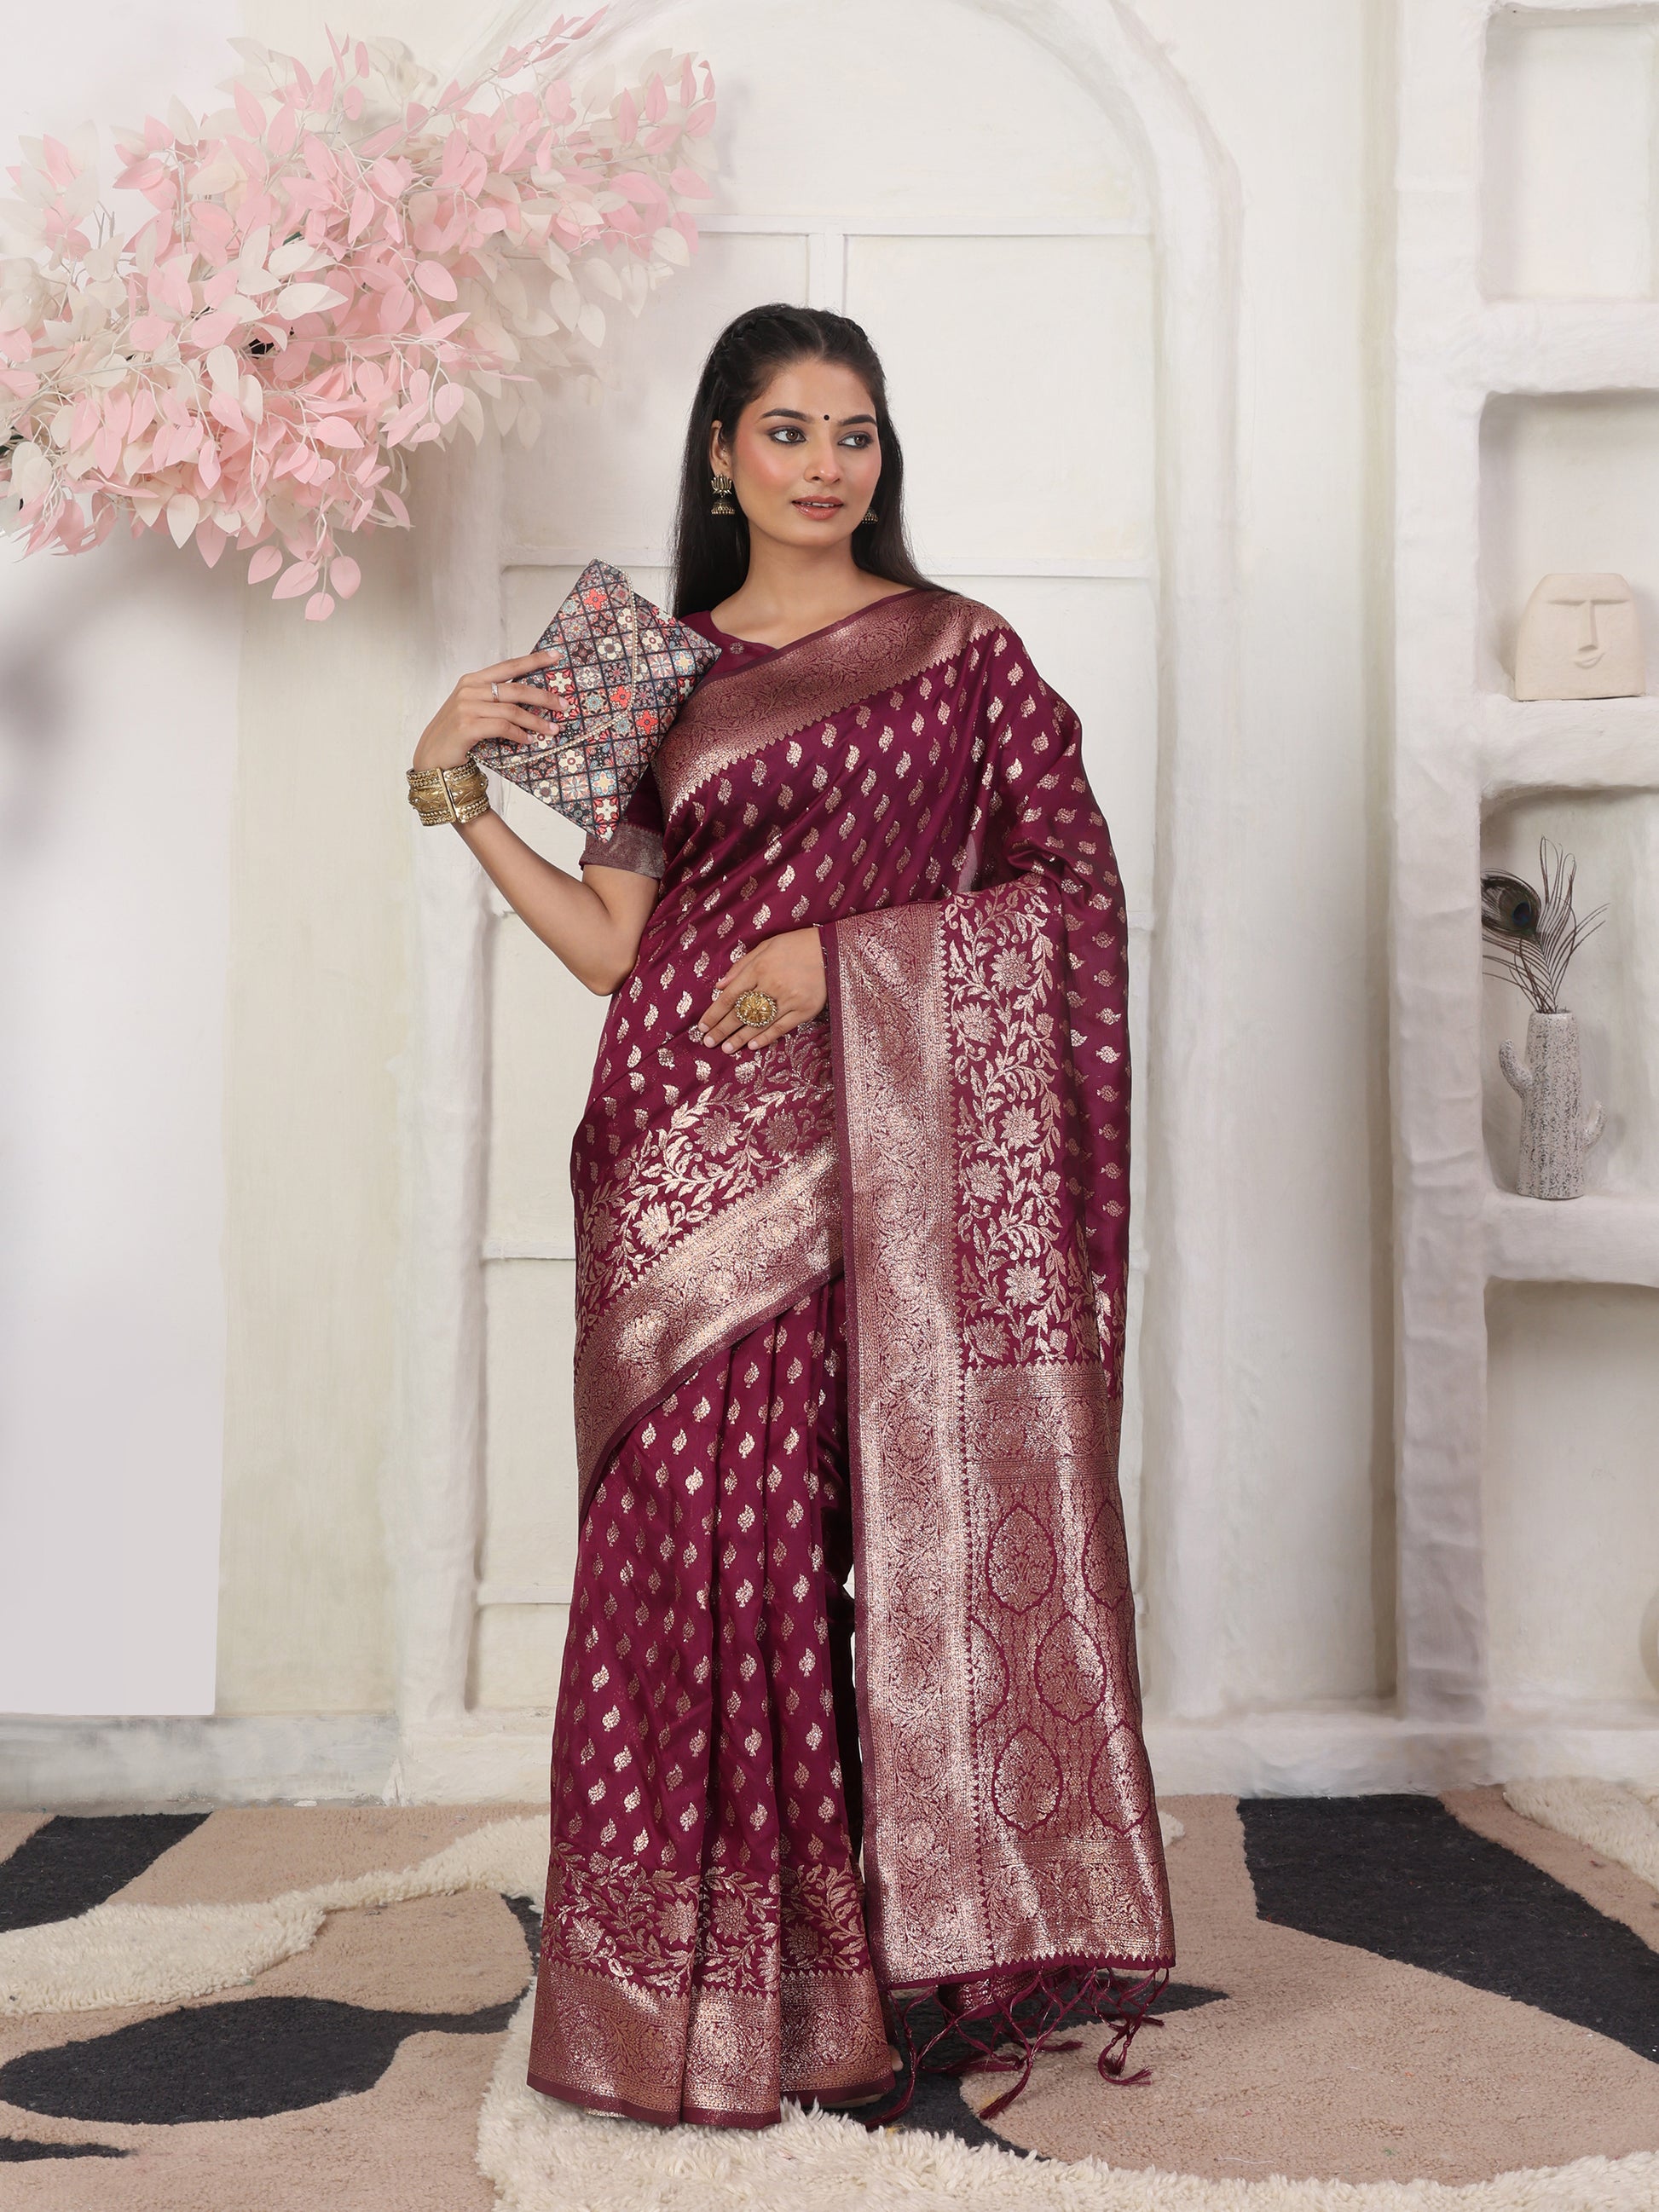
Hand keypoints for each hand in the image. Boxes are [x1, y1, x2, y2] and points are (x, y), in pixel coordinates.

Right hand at [412, 649, 561, 772]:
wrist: (432, 756)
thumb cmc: (457, 732)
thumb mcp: (473, 708)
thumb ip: (495, 699)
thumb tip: (530, 699)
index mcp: (472, 680)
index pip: (509, 666)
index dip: (533, 660)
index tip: (556, 656)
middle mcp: (469, 690)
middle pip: (516, 689)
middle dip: (544, 697)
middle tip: (564, 705)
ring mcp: (467, 707)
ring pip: (512, 710)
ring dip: (536, 722)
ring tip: (552, 730)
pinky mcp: (467, 727)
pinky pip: (503, 727)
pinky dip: (520, 734)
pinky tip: (529, 741)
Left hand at [696, 928, 825, 1053]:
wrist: (832, 950)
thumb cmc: (796, 945)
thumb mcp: (766, 947)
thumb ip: (741, 966)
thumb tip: (719, 986)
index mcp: (759, 968)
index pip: (730, 996)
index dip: (714, 1013)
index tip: (703, 1025)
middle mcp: (772, 985)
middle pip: (741, 1013)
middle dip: (722, 1029)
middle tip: (709, 1042)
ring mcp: (789, 1000)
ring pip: (759, 1024)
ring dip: (740, 1038)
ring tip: (726, 1049)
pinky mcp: (804, 1010)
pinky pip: (780, 1028)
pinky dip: (765, 1038)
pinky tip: (752, 1046)